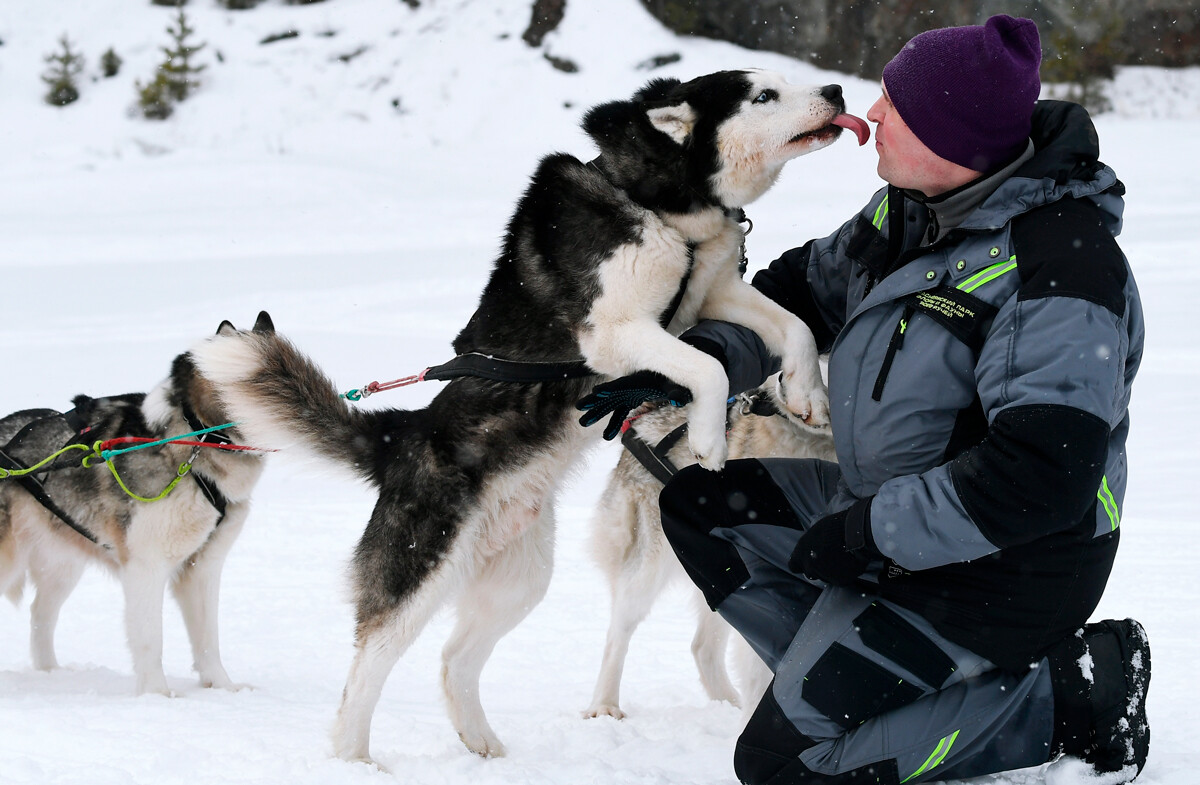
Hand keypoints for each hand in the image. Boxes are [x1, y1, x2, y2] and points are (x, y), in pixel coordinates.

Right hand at [576, 370, 692, 440]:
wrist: (667, 378)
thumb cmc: (671, 380)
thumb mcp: (676, 386)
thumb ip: (677, 393)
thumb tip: (679, 400)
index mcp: (636, 381)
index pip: (620, 385)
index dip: (609, 389)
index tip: (596, 392)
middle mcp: (627, 388)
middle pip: (608, 395)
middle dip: (594, 401)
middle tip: (579, 407)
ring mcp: (626, 395)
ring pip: (609, 405)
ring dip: (596, 413)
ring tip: (582, 422)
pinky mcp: (629, 402)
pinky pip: (618, 415)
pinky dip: (613, 425)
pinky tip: (606, 437)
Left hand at [788, 498, 876, 585]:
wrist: (854, 531)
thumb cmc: (834, 526)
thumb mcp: (815, 532)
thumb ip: (810, 545)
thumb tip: (812, 548)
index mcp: (800, 554)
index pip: (794, 566)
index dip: (802, 564)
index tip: (810, 560)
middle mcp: (809, 566)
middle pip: (811, 573)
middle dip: (818, 568)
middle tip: (830, 558)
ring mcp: (823, 575)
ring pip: (826, 577)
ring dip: (831, 571)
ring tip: (842, 558)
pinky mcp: (839, 580)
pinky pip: (841, 579)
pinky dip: (845, 573)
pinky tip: (850, 562)